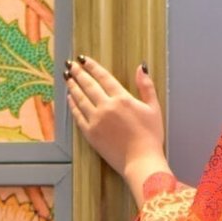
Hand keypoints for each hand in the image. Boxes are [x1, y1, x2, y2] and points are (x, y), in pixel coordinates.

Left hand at [63, 52, 165, 192]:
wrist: (141, 161)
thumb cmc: (151, 136)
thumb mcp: (154, 108)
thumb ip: (146, 87)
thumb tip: (140, 68)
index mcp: (122, 98)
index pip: (104, 77)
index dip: (93, 67)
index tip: (83, 59)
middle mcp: (106, 106)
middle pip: (89, 85)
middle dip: (78, 73)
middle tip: (70, 64)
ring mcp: (96, 120)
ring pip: (80, 99)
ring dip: (73, 87)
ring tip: (67, 78)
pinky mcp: (90, 134)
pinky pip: (78, 116)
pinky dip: (73, 106)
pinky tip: (70, 99)